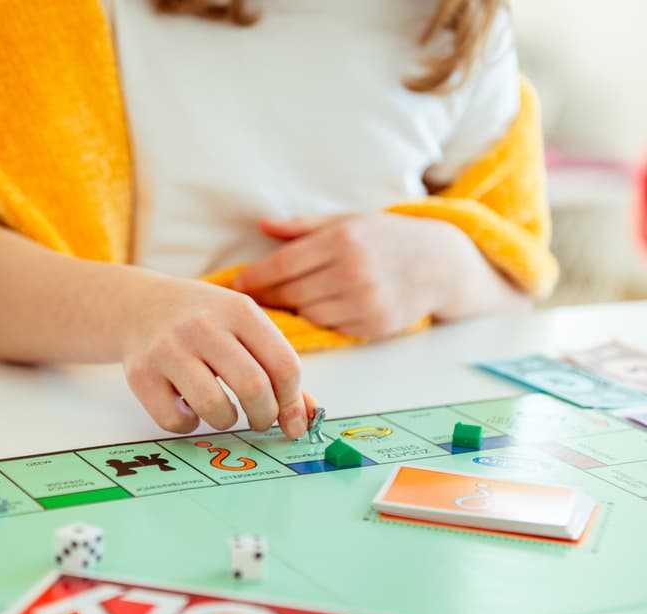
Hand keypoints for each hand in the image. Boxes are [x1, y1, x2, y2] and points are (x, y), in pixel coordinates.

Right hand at [121, 276, 310, 438]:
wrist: (138, 304)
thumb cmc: (202, 320)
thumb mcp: (243, 325)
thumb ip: (276, 367)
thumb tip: (304, 418)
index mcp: (238, 310)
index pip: (284, 365)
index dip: (292, 400)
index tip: (289, 416)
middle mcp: (202, 326)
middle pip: (253, 388)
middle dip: (265, 416)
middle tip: (260, 419)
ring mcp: (168, 349)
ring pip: (214, 408)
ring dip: (227, 421)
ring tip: (224, 411)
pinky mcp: (140, 374)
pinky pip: (175, 420)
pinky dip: (188, 424)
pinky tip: (188, 407)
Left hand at [234, 214, 474, 338]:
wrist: (440, 263)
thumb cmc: (386, 238)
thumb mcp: (347, 221)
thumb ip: (302, 227)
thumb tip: (262, 224)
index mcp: (342, 240)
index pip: (283, 264)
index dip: (255, 277)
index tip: (236, 284)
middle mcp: (353, 271)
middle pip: (291, 293)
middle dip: (267, 297)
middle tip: (249, 300)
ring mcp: (365, 302)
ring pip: (308, 314)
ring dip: (291, 311)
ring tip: (278, 307)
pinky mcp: (374, 326)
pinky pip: (331, 328)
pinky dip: (319, 322)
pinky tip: (314, 312)